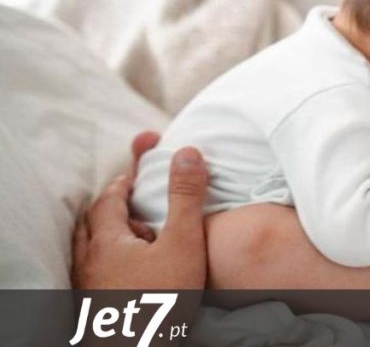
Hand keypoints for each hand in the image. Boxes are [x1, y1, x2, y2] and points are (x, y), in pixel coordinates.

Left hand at [72, 132, 208, 288]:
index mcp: (106, 241)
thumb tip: (187, 153)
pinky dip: (111, 261)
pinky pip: (97, 273)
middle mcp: (89, 262)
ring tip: (139, 234)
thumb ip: (185, 197)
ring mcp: (89, 288)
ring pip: (92, 251)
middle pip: (94, 223)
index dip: (125, 179)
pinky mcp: (96, 308)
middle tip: (137, 198)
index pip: (109, 198)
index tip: (139, 168)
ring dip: (111, 235)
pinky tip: (133, 272)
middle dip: (114, 206)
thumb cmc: (160, 300)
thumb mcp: (183, 242)